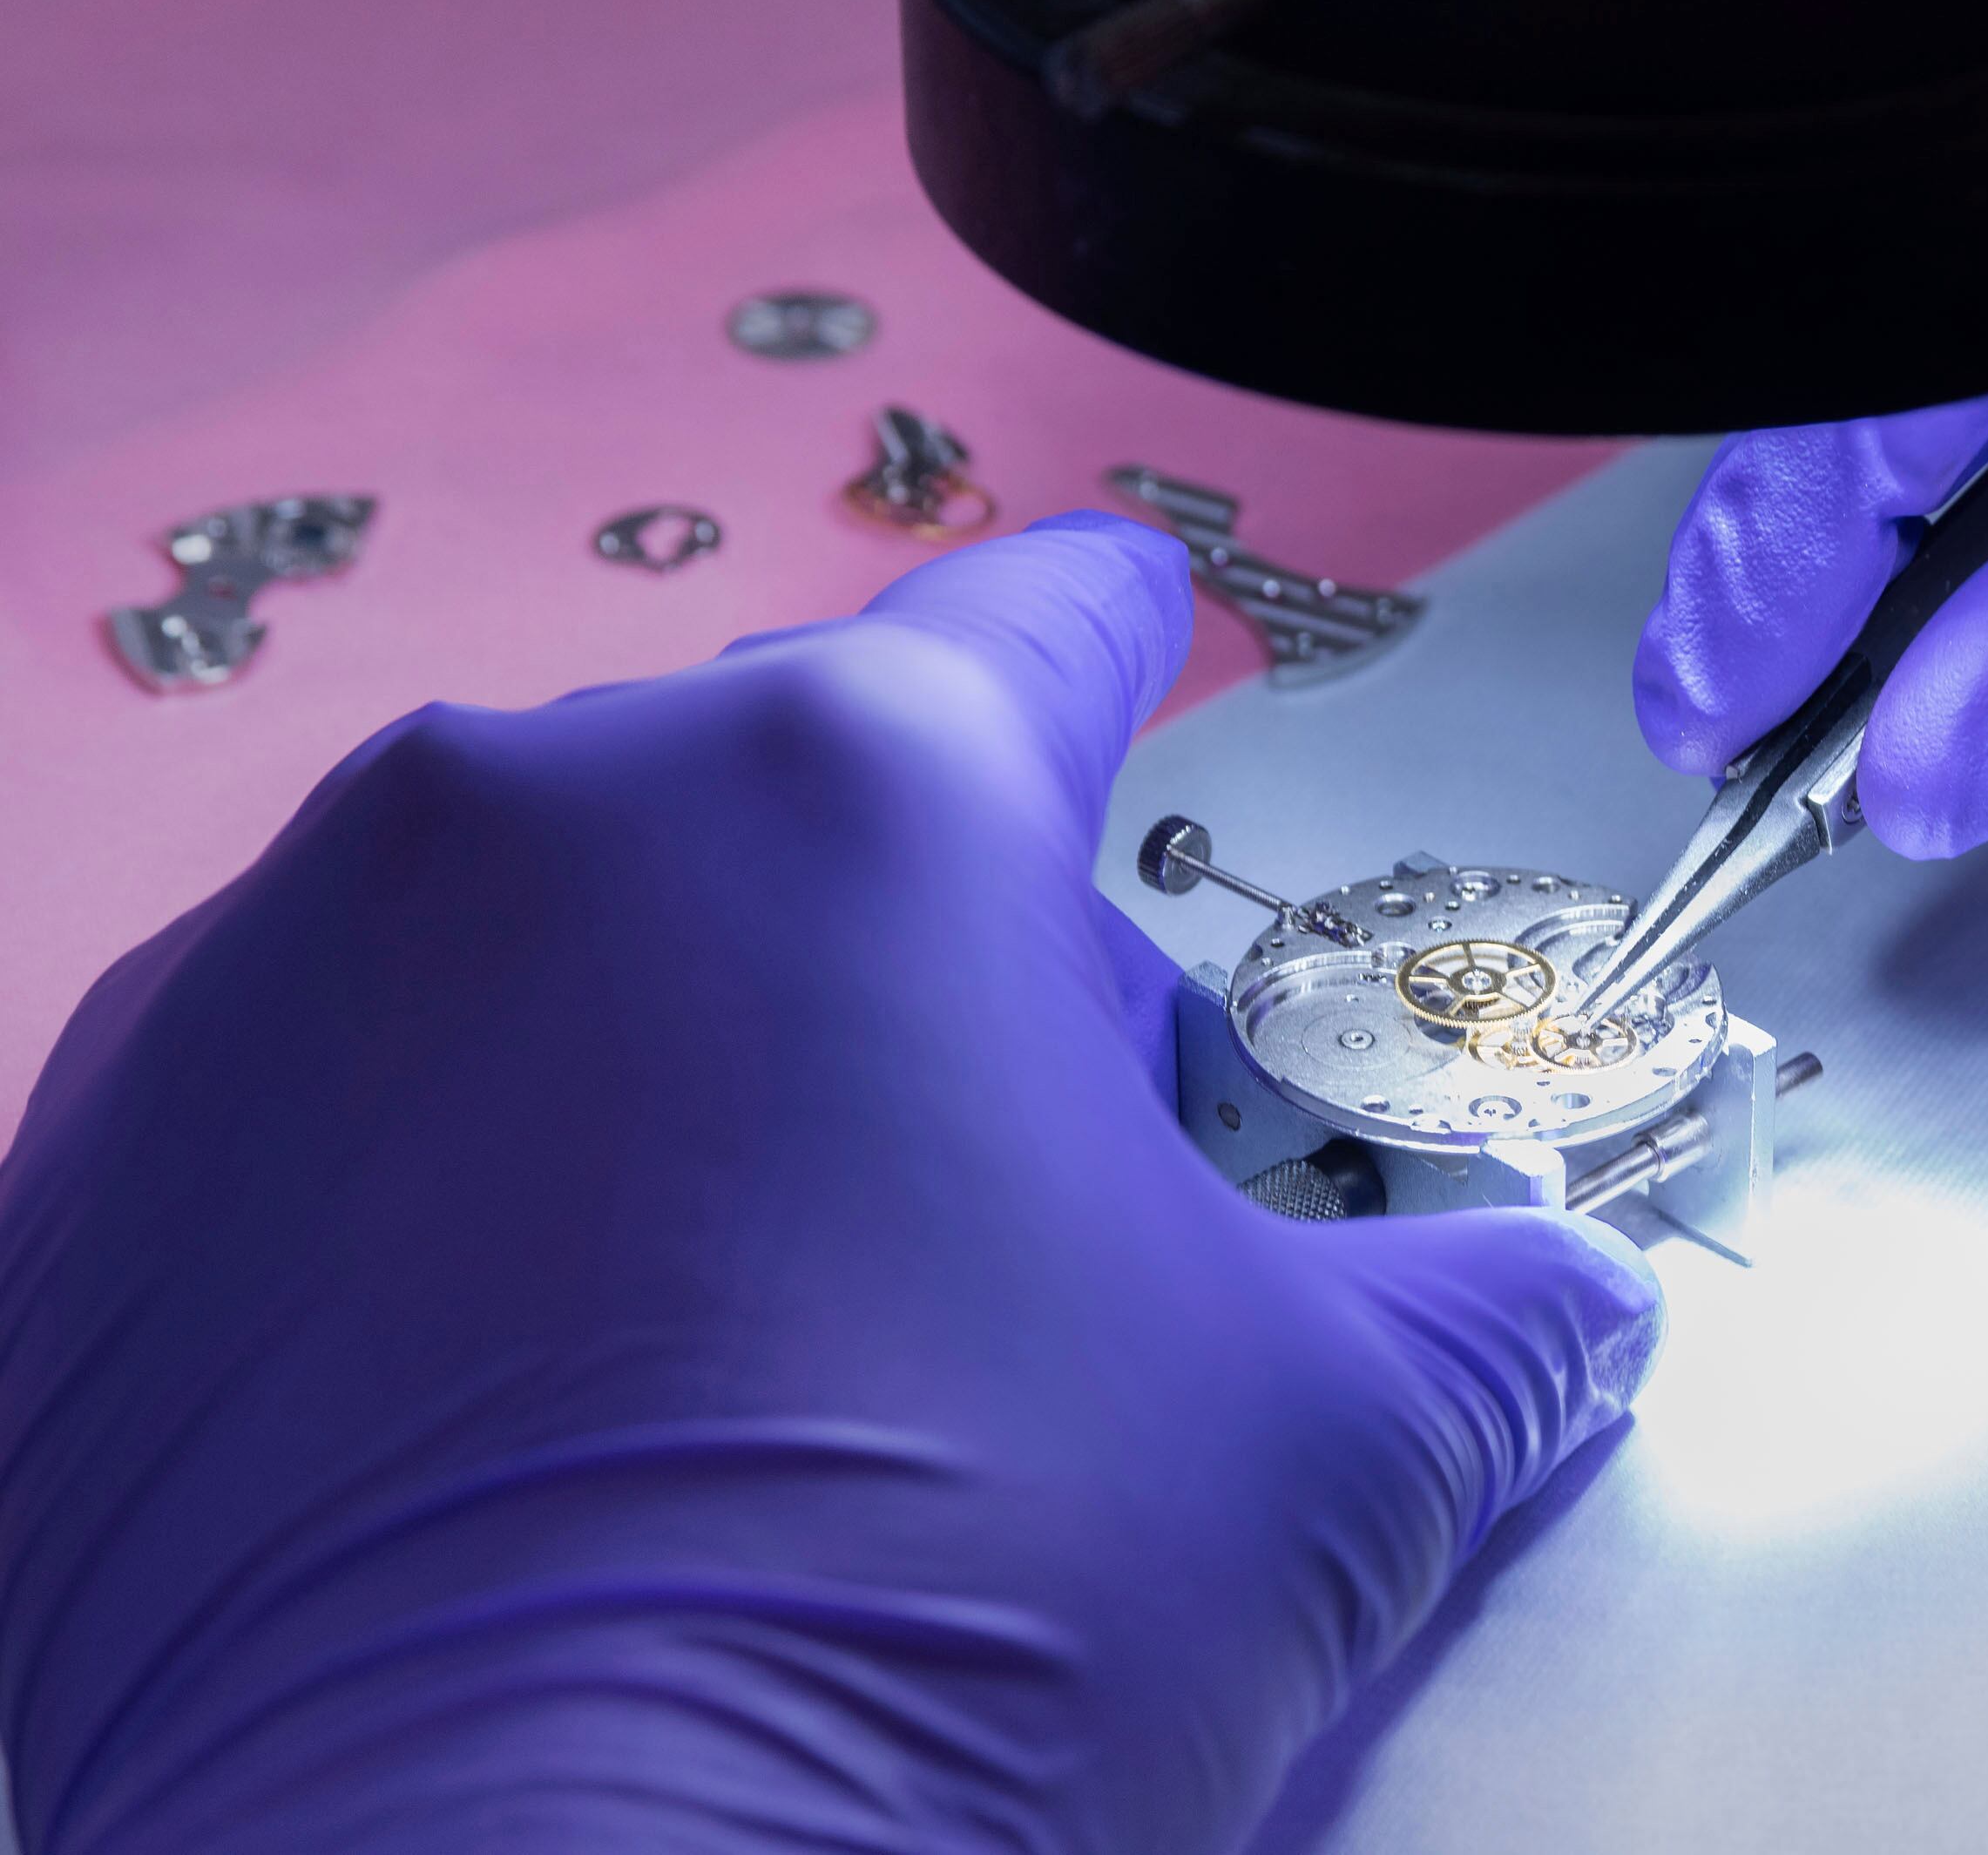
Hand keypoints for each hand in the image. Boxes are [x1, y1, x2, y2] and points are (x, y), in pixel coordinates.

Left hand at [0, 514, 1659, 1853]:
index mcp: (854, 803)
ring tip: (738, 1322)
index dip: (1113, 645)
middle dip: (915, 949)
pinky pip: (331, 1095)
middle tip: (990, 1191)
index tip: (1123, 635)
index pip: (1033, 632)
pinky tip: (513, 1377)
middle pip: (795, 807)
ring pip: (546, 937)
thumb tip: (1572, 1308)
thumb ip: (1482, 1316)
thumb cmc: (956, 1623)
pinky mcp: (85, 1178)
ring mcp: (271, 982)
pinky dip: (441, 1177)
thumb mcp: (1320, 1450)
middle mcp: (531, 817)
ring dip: (668, 1055)